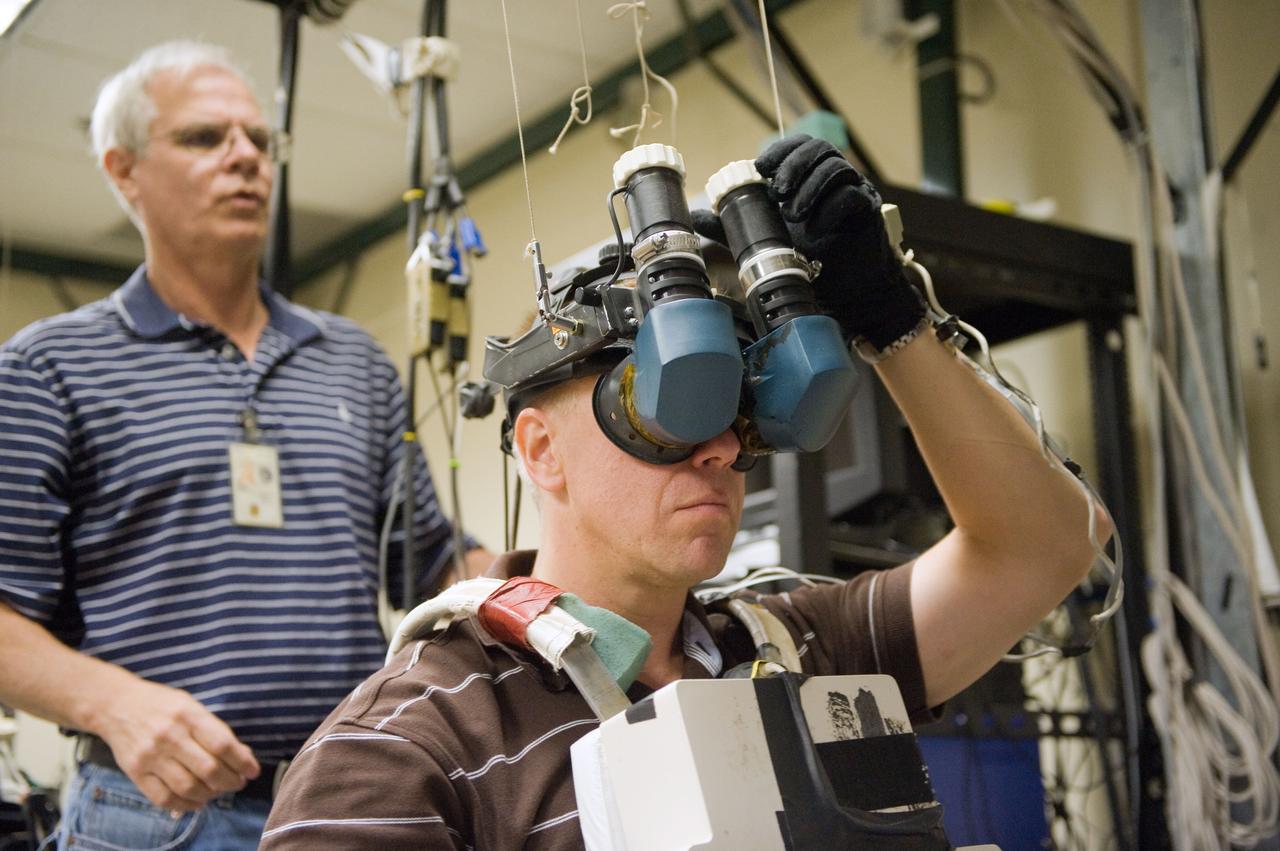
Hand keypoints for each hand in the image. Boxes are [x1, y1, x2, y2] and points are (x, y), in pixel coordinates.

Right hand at [93, 676, 259, 810]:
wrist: (115, 705)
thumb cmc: (161, 705)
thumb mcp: (191, 706)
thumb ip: (215, 730)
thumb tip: (243, 756)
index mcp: (188, 715)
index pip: (222, 744)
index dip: (242, 761)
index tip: (253, 771)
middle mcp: (169, 736)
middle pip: (208, 769)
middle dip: (230, 781)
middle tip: (238, 783)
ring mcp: (150, 756)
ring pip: (188, 787)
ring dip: (210, 794)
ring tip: (218, 791)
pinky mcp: (135, 772)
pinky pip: (163, 798)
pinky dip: (185, 804)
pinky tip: (197, 801)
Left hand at [694, 135, 923, 349]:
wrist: (848, 292)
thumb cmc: (812, 262)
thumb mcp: (765, 241)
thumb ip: (734, 227)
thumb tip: (693, 218)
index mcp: (811, 179)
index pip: (799, 146)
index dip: (781, 151)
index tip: (761, 168)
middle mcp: (835, 179)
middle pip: (819, 149)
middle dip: (794, 165)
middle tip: (778, 191)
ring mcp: (855, 191)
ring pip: (836, 168)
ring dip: (810, 188)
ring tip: (793, 215)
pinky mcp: (869, 211)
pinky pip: (852, 195)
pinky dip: (830, 208)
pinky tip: (816, 229)